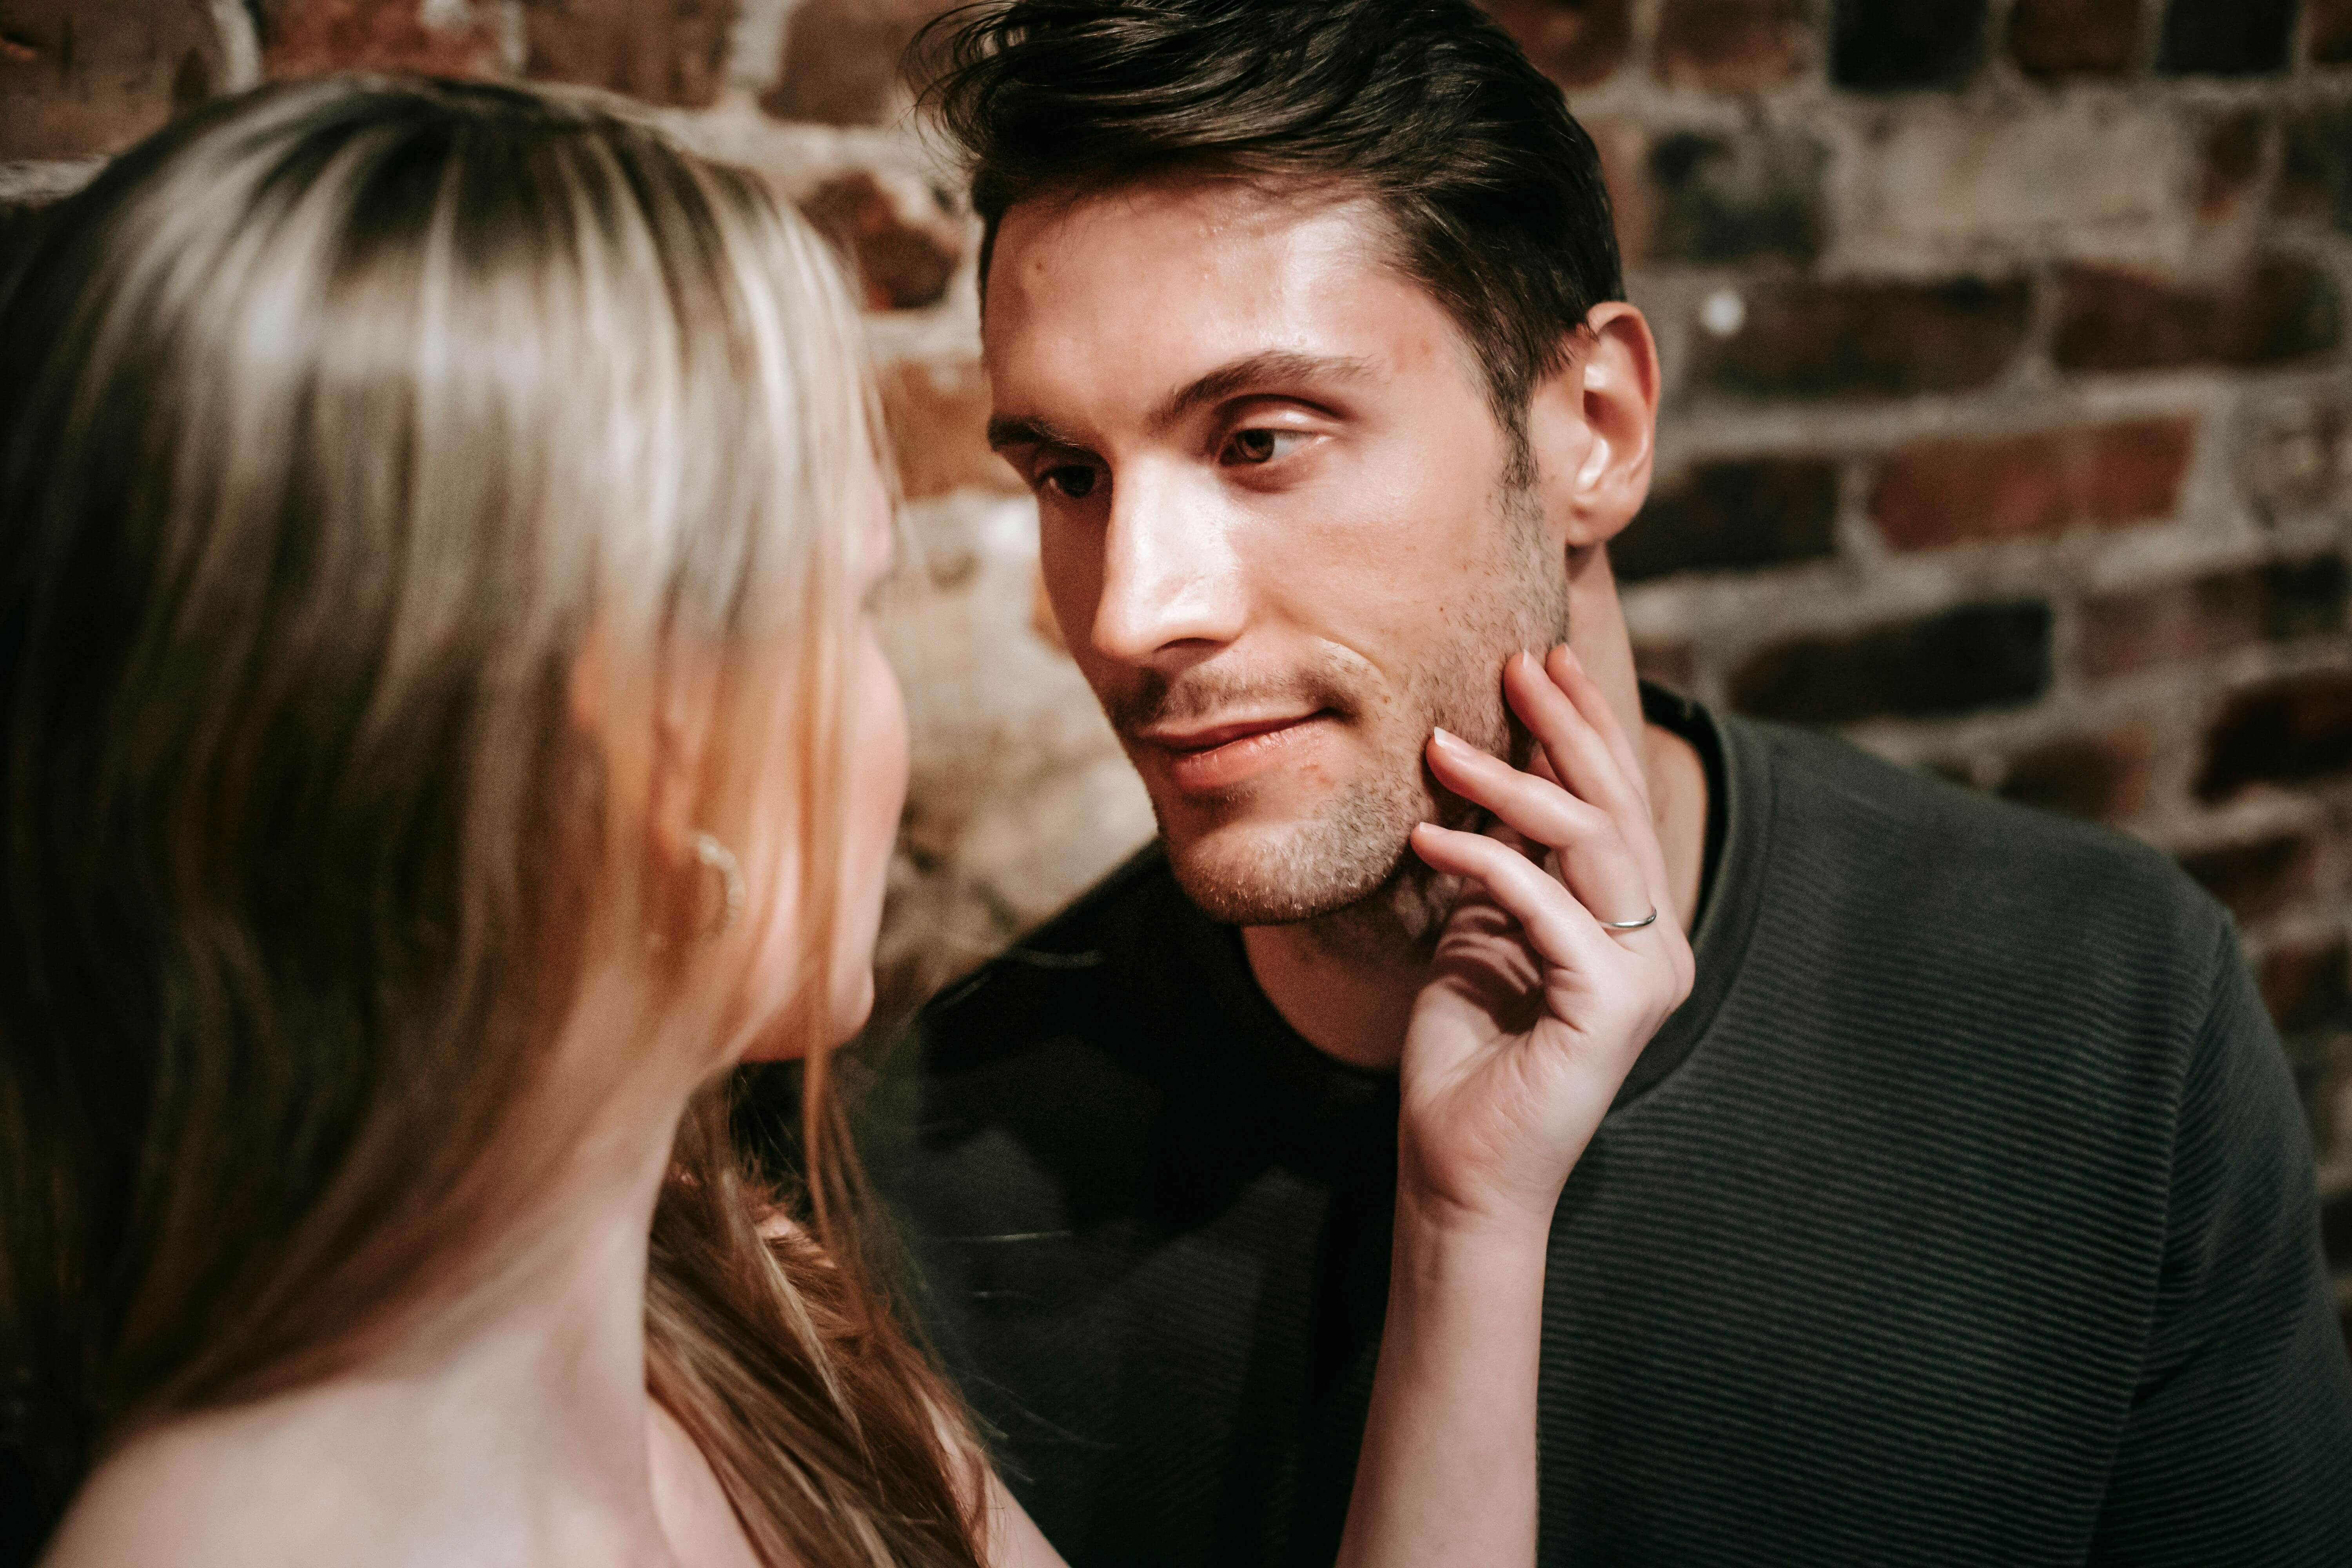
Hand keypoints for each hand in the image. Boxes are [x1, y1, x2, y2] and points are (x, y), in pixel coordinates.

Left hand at [1399, 646, 1694, 1234]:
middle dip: (1567, 725)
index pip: (1617, 806)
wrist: (1460, 1165)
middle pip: (1616, 809)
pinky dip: (1484, 860)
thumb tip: (1492, 770)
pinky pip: (1544, 905)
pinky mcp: (1609, 1006)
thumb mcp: (1482, 931)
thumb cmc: (1466, 1055)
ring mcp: (1643, 976)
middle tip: (1517, 661)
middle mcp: (1657, 945)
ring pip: (1590, 843)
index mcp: (1634, 927)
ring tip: (1440, 742)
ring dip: (1512, 783)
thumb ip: (1505, 864)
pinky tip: (1427, 834)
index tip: (1544, 660)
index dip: (1586, 727)